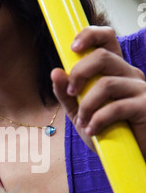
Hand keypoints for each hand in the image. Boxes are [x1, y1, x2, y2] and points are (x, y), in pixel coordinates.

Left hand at [51, 26, 145, 157]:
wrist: (131, 157)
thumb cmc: (108, 133)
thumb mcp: (80, 113)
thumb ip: (67, 94)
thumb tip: (55, 72)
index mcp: (115, 71)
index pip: (107, 39)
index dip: (90, 35)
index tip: (72, 48)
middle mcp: (130, 74)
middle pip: (102, 57)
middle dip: (79, 73)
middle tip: (72, 93)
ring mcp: (140, 89)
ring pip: (106, 84)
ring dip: (87, 105)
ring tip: (84, 122)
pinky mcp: (145, 106)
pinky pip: (116, 107)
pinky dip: (98, 120)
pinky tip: (93, 130)